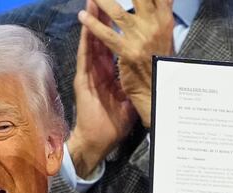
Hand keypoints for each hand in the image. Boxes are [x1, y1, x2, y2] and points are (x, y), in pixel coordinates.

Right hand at [69, 0, 137, 178]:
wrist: (98, 140)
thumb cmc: (114, 124)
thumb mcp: (130, 101)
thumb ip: (136, 86)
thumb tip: (150, 77)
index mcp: (111, 73)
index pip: (115, 44)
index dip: (119, 28)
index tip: (125, 11)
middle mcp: (99, 69)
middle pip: (103, 37)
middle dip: (105, 16)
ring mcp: (89, 72)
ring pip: (92, 41)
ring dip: (93, 21)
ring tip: (93, 1)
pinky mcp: (82, 79)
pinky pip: (85, 56)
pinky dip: (86, 39)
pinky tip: (86, 24)